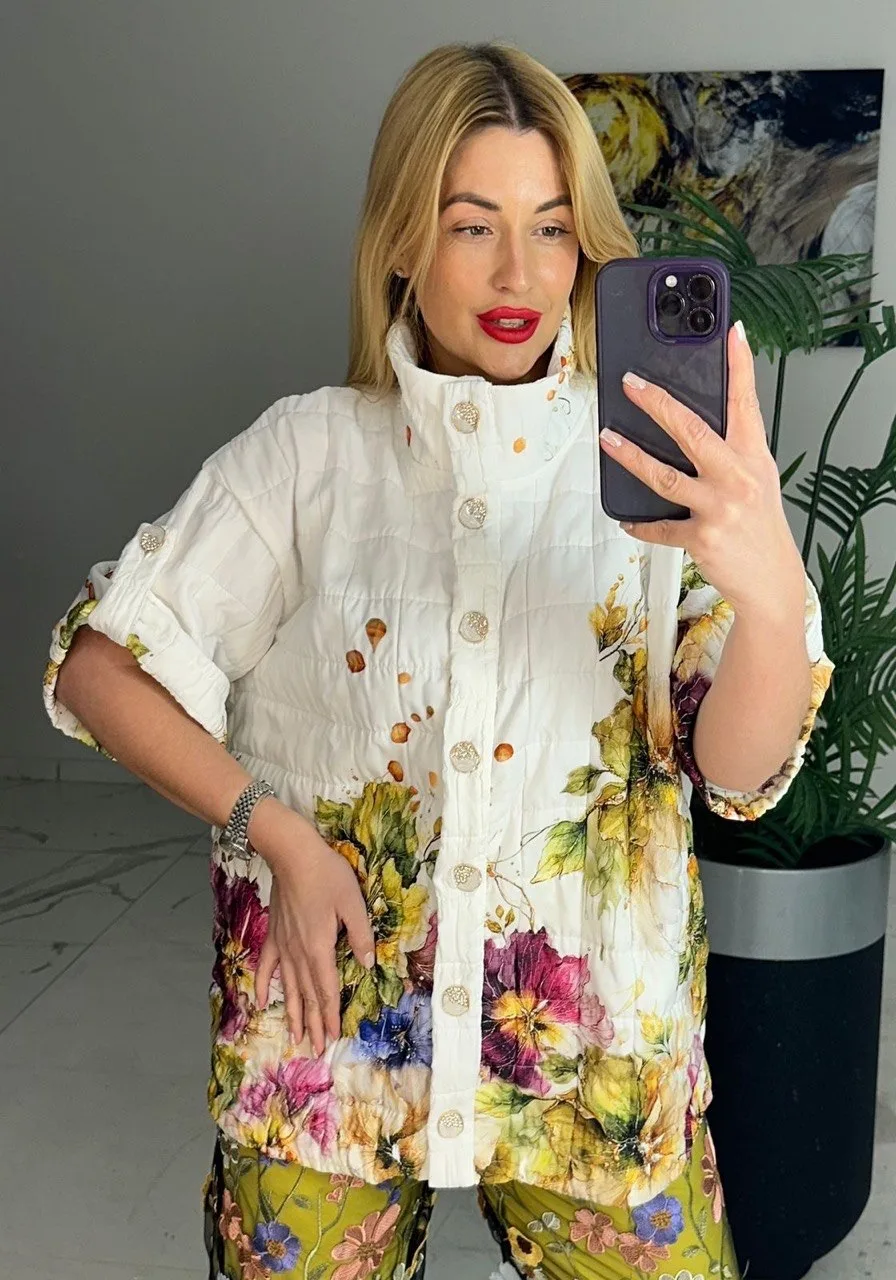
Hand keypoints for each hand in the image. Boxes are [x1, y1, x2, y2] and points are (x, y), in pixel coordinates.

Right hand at [251, 802, 374, 1055]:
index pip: (326, 990)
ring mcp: (283, 944)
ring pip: (288, 986)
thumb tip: (367, 964)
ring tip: (294, 1036)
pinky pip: (267, 965)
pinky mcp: (274, 933)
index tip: (331, 1038)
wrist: (291, 853)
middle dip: (312, 1023)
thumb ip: (360, 935)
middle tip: (315, 1049)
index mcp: (319, 948)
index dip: (329, 1015)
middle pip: (306, 994)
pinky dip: (264, 984)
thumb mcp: (352, 902)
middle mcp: (298, 952)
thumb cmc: (326, 874)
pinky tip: (261, 1000)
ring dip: (292, 1012)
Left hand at [598, 321, 804, 615]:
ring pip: (664, 475)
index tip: (731, 333)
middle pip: (692, 430)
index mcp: (754, 457)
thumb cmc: (761, 527)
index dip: (739, 366)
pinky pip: (659, 526)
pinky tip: (626, 518)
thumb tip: (693, 425)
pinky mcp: (701, 537)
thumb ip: (732, 451)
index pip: (746, 403)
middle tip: (631, 384)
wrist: (771, 581)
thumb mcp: (758, 480)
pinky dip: (640, 523)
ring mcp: (719, 507)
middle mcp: (738, 477)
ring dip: (630, 456)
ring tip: (607, 439)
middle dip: (657, 403)